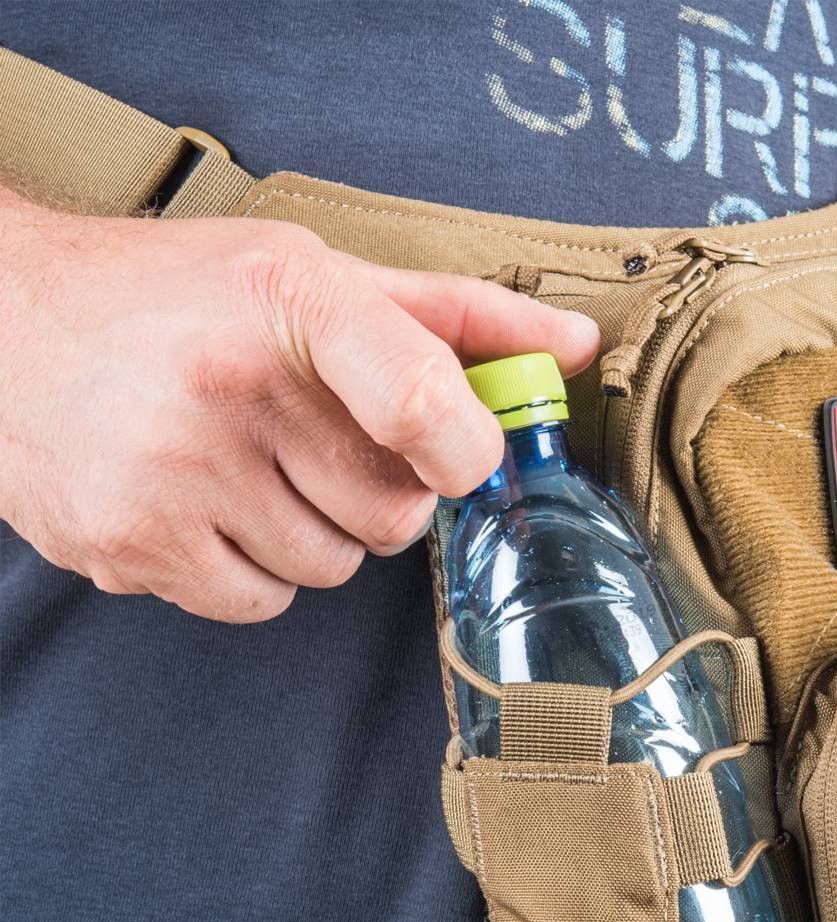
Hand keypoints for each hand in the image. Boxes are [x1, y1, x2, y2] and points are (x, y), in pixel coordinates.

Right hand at [0, 186, 598, 622]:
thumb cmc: (174, 296)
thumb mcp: (310, 274)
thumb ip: (452, 317)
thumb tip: (573, 346)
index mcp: (288, 300)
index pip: (426, 399)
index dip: (467, 449)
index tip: (459, 454)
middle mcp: (228, 386)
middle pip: (394, 514)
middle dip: (379, 494)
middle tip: (318, 444)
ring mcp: (173, 473)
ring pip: (334, 567)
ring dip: (315, 533)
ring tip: (249, 467)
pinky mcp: (132, 544)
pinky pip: (266, 602)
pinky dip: (256, 571)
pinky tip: (210, 507)